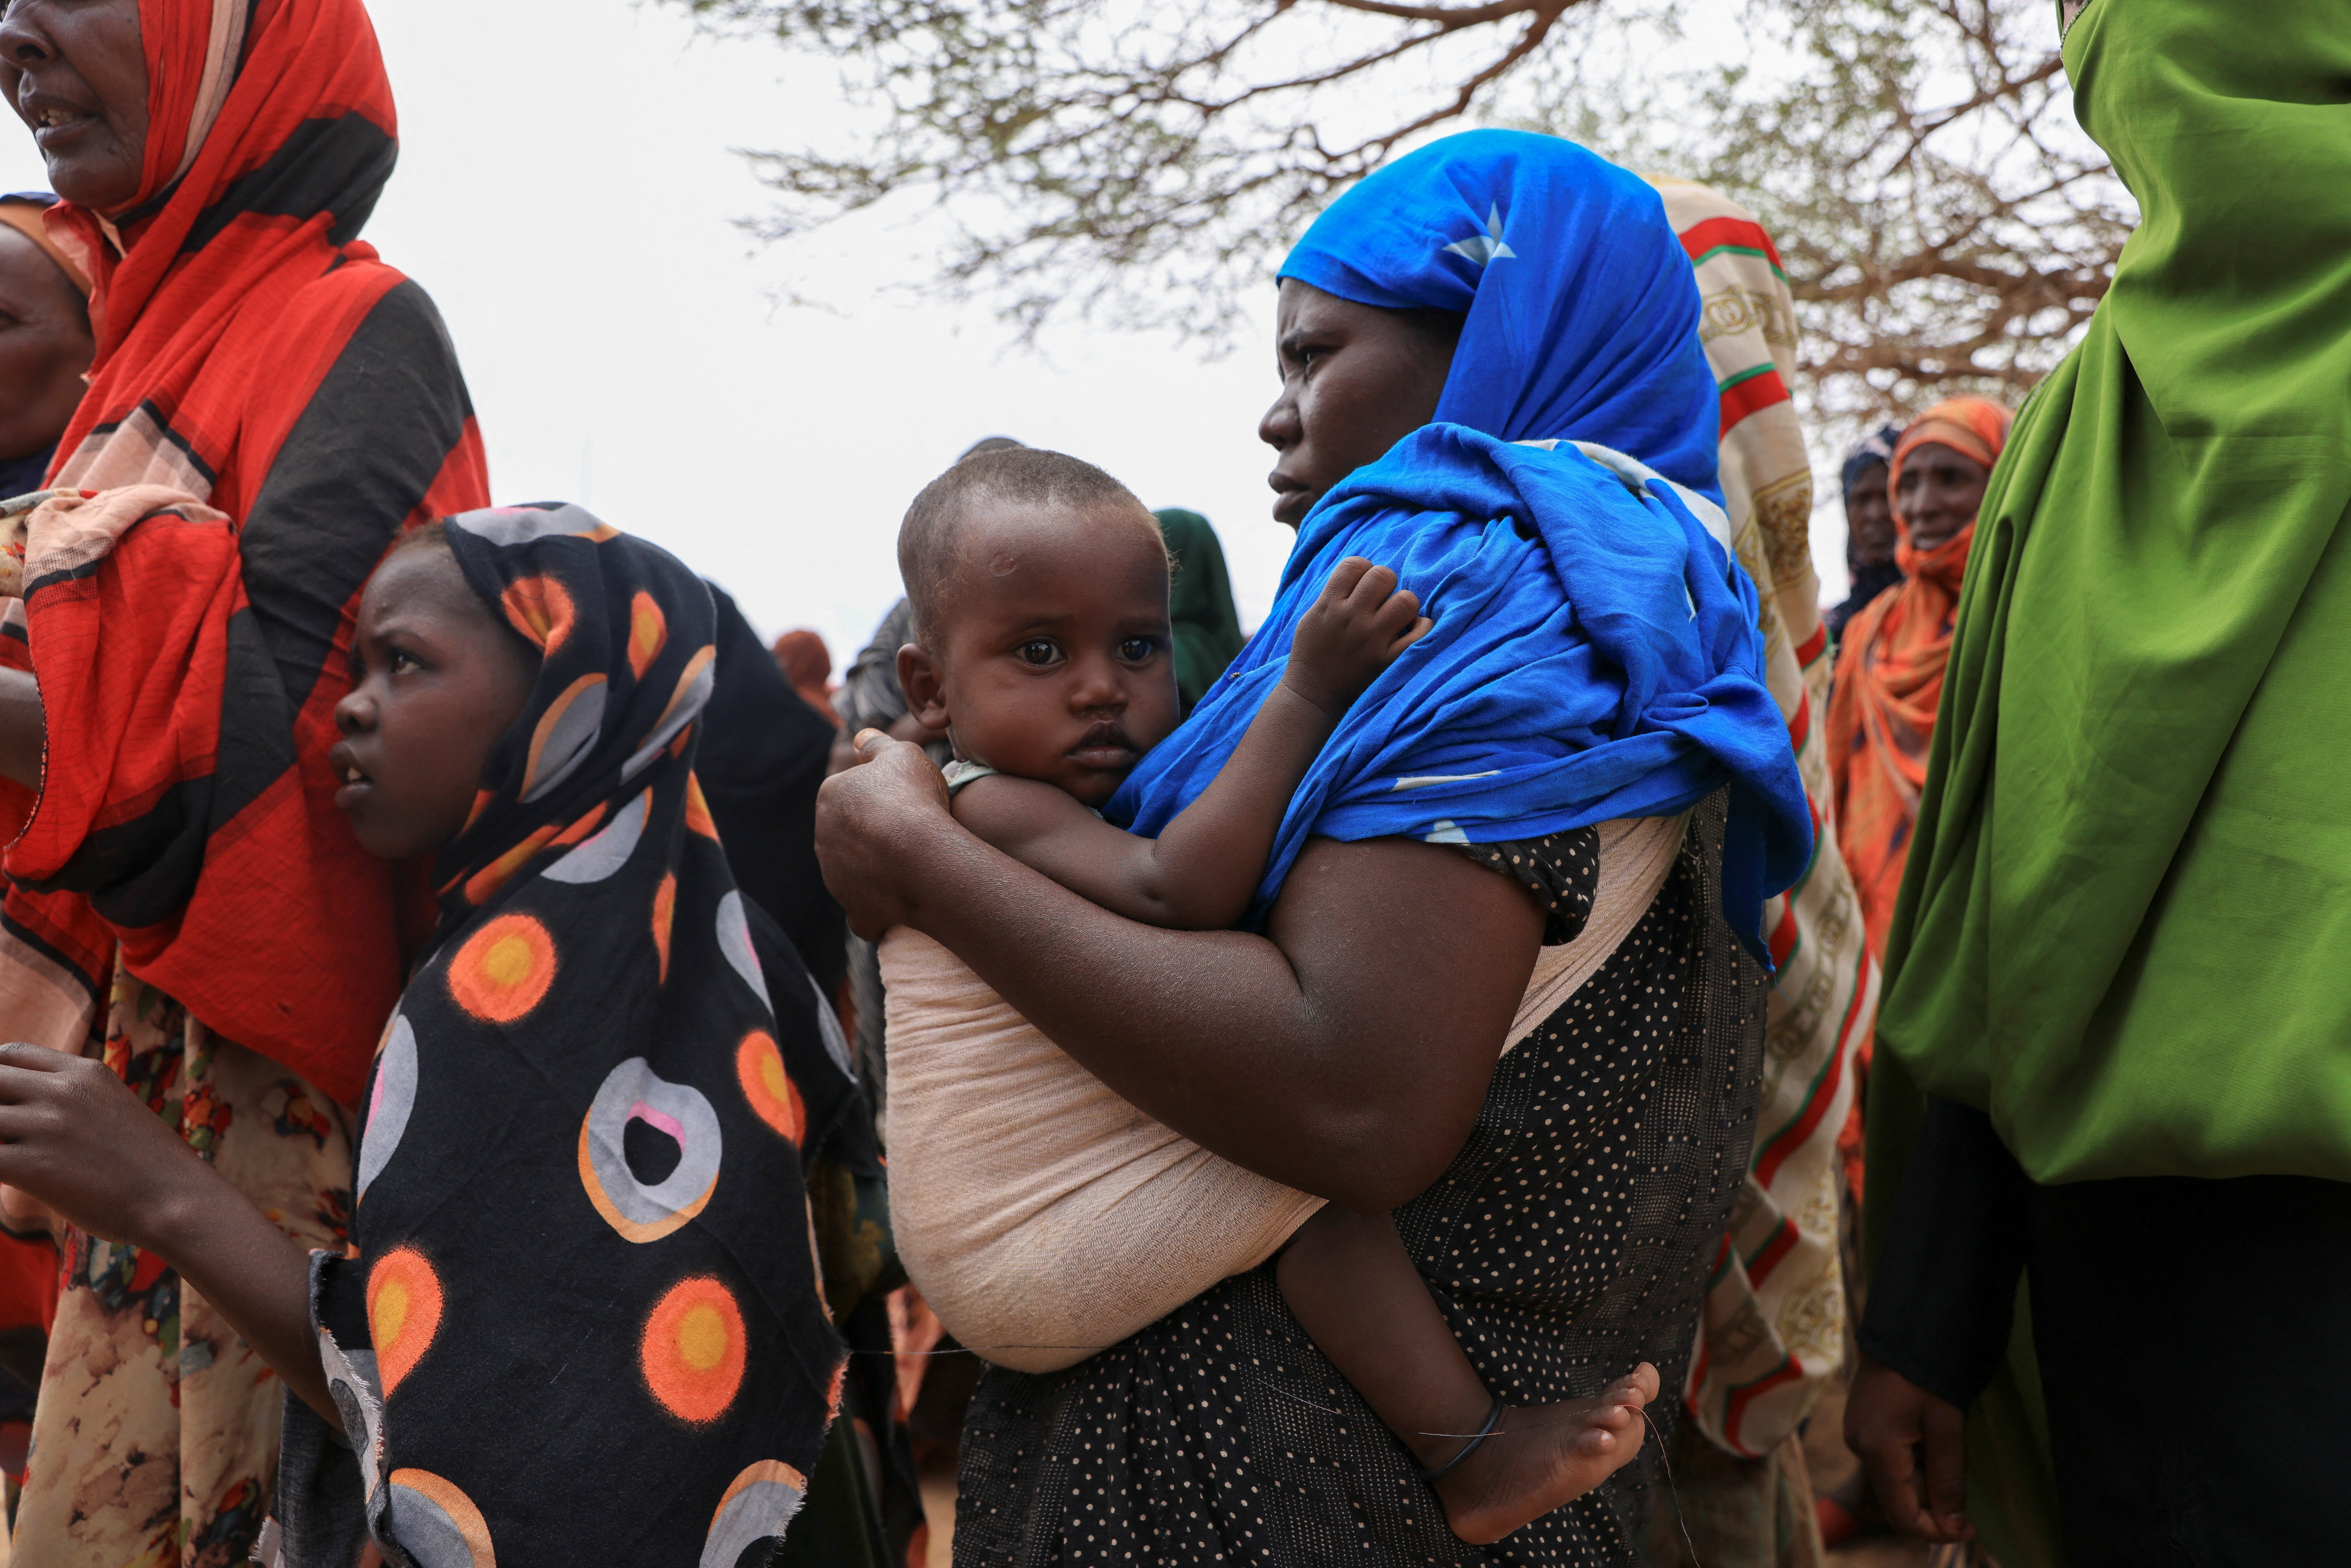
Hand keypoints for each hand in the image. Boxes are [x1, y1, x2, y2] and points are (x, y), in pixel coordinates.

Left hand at [0, 1043, 220, 1251]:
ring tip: (12, 1158)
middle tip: (8, 1134)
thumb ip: (74, 1098)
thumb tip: (29, 1111)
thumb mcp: (115, 1107)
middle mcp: (62, 1090)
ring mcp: (47, 1125)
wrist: (175, 1199)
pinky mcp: (32, 1165)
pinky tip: (6, 1177)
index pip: (11, 1052)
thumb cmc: (147, 1165)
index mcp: (84, 1072)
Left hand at [815, 729, 957, 939]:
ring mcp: (836, 879)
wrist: (920, 855)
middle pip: (850, 834)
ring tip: (913, 865)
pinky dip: (880, 911)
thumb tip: (859, 738)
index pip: (851, 793)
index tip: (907, 800)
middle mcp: (823, 839)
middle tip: (911, 833)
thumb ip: (877, 744)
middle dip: (874, 834)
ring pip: (855, 872)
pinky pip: (866, 913)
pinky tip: (902, 904)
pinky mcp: (854, 912)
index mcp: (829, 797)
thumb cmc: (913, 799)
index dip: (881, 796)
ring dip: (877, 870)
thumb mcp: (901, 753)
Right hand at [1281, 557, 1430, 717]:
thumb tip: (1363, 573)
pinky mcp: (1387, 661)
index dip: (1363, 570)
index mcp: (1329, 605)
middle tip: (1381, 600)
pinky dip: (1422, 628)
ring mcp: (1371, 640)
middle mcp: (1351, 618)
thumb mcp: (1313, 617)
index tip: (1362, 585)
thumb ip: (1335, 594)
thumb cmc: (1313, 654)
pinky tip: (1412, 631)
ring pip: (1406, 600)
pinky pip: (1420, 633)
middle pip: (1383, 575)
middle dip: (1386, 583)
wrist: (1311, 696)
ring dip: (1404, 605)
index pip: (1355, 564)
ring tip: (1396, 617)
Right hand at [1846, 1352, 1974, 1542]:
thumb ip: (1948, 1477)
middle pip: (1898, 1499)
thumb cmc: (1928, 1370)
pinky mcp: (1860, 1423)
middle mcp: (1858, 1446)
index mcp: (1877, 1450)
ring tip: (1947, 1445)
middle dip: (1933, 1501)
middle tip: (1963, 1476)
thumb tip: (1953, 1526)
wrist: (1902, 1326)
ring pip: (1894, 1479)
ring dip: (1925, 1478)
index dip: (1936, 1532)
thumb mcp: (1947, 1424)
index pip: (1902, 1516)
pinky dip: (1913, 1461)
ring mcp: (1855, 1433)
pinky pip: (1887, 1459)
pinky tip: (1929, 1436)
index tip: (1970, 1529)